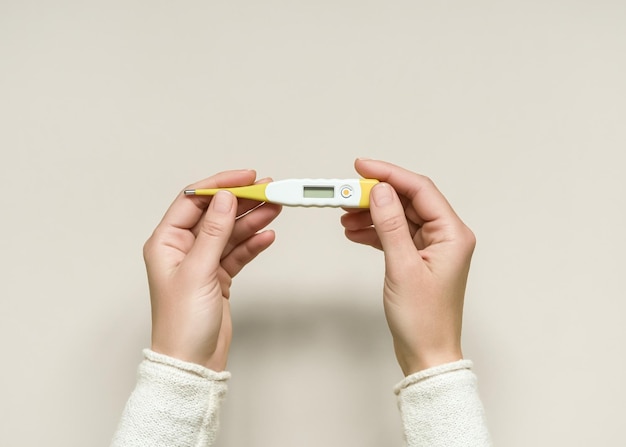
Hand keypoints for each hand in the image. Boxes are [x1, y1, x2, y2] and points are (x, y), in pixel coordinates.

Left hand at [143, 170, 281, 370]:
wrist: (193, 362)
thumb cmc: (182, 324)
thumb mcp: (198, 271)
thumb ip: (213, 232)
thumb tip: (224, 198)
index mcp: (166, 242)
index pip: (193, 201)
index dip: (219, 185)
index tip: (244, 178)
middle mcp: (183, 249)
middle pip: (215, 214)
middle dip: (241, 201)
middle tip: (268, 191)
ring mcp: (202, 263)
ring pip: (230, 232)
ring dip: (252, 220)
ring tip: (275, 208)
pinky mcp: (218, 276)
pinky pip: (238, 252)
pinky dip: (253, 244)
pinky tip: (267, 236)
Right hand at [341, 159, 475, 374]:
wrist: (426, 353)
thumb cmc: (423, 319)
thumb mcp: (402, 267)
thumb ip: (390, 225)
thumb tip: (380, 191)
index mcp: (452, 234)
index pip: (420, 190)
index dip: (389, 174)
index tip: (362, 167)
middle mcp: (446, 236)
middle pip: (408, 201)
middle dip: (376, 196)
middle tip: (346, 194)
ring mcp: (432, 248)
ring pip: (399, 217)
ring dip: (372, 214)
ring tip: (345, 217)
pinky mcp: (418, 259)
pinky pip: (395, 234)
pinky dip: (375, 231)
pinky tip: (355, 233)